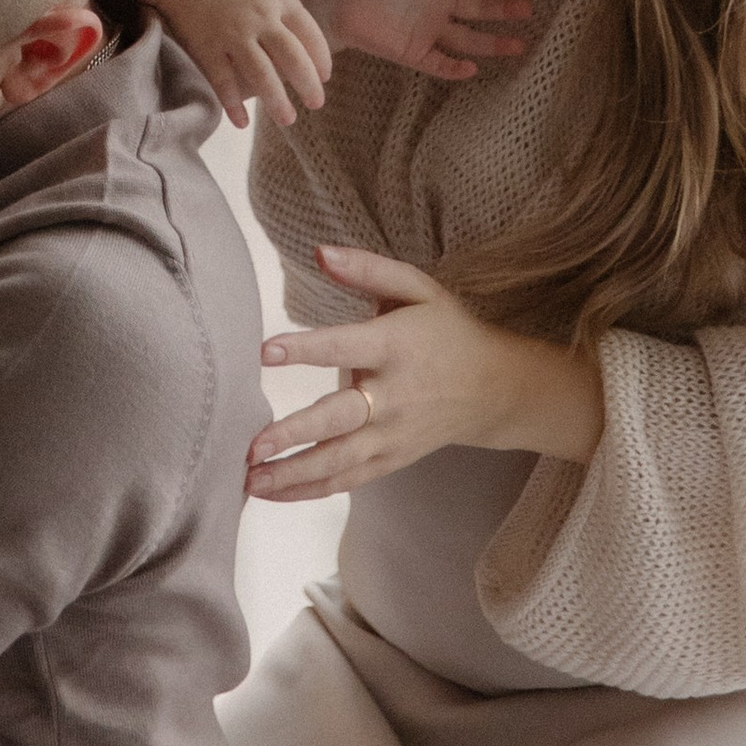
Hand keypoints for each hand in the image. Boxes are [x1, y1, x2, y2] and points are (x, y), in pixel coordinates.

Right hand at [156, 0, 330, 131]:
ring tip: (288, 119)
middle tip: (316, 104)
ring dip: (277, 101)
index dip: (321, 57)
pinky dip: (233, 104)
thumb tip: (299, 37)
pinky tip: (242, 122)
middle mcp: (259, 18)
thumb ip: (280, 5)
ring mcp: (232, 34)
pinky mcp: (207, 47)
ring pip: (262, 74)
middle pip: (292, 57)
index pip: (309, 32)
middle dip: (308, 84)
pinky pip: (223, 81)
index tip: (325, 76)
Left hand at [244, 245, 601, 500]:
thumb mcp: (417, 288)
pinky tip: (274, 492)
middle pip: (339, 420)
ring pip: (340, 461)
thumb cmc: (446, 330)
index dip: (306, 349)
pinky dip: (311, 490)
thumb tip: (319, 252)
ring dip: (294, 474)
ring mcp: (392, 436)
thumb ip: (367, 269)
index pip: (344, 347)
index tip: (265, 351)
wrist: (494, 389)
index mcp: (394, 347)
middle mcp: (392, 397)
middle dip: (295, 434)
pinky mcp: (392, 460)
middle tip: (252, 445)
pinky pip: (348, 479)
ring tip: (250, 478)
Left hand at [299, 0, 532, 84]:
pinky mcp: (413, 52)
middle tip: (527, 10)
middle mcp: (438, 2)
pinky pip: (438, 63)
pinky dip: (454, 68)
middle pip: (477, 8)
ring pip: (467, 38)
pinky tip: (472, 69)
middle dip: (502, 9)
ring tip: (519, 45)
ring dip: (492, 42)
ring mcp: (428, 29)